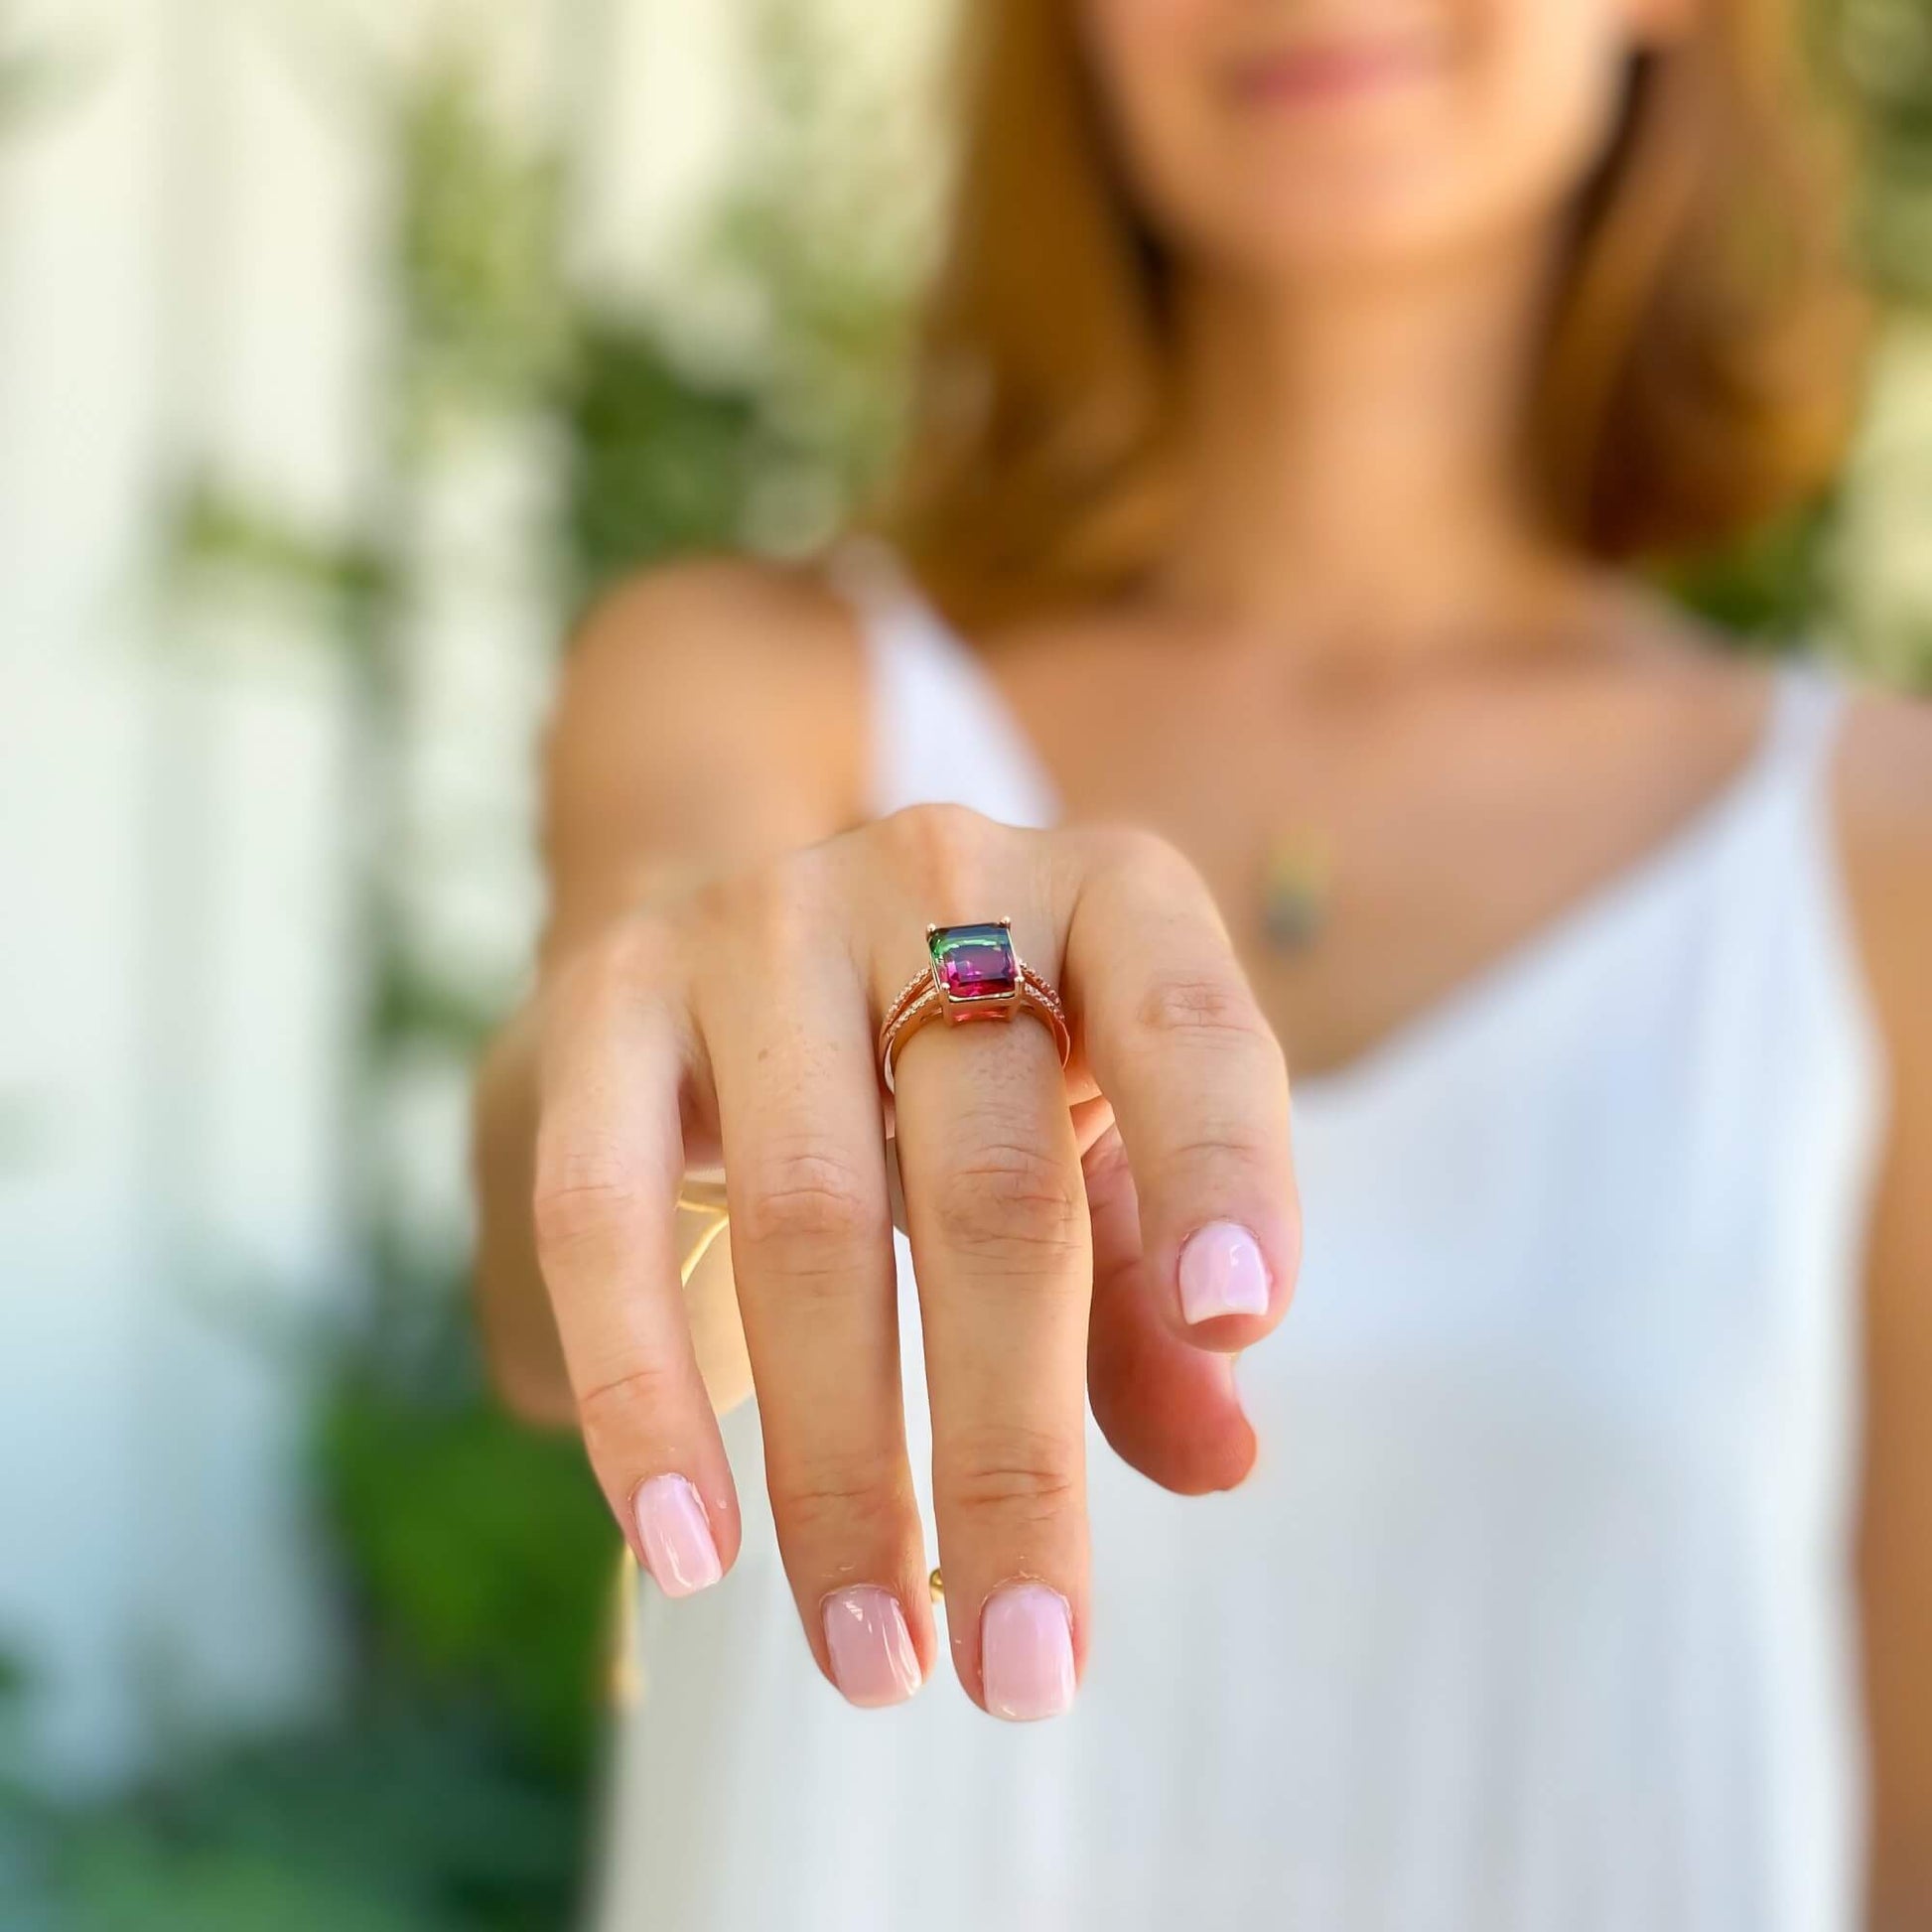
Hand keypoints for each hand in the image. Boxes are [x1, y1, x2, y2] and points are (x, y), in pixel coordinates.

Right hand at [530, 804, 1299, 1718]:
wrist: (744, 943)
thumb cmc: (964, 1076)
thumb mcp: (1086, 1157)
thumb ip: (1143, 1303)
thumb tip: (1220, 1459)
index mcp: (1102, 902)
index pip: (1188, 1027)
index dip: (1223, 1165)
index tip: (1242, 1323)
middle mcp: (939, 883)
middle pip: (990, 1183)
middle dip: (1008, 1450)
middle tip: (1029, 1671)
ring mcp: (760, 922)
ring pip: (808, 1214)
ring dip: (839, 1466)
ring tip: (871, 1654)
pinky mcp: (610, 991)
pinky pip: (604, 1208)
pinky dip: (647, 1392)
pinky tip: (687, 1548)